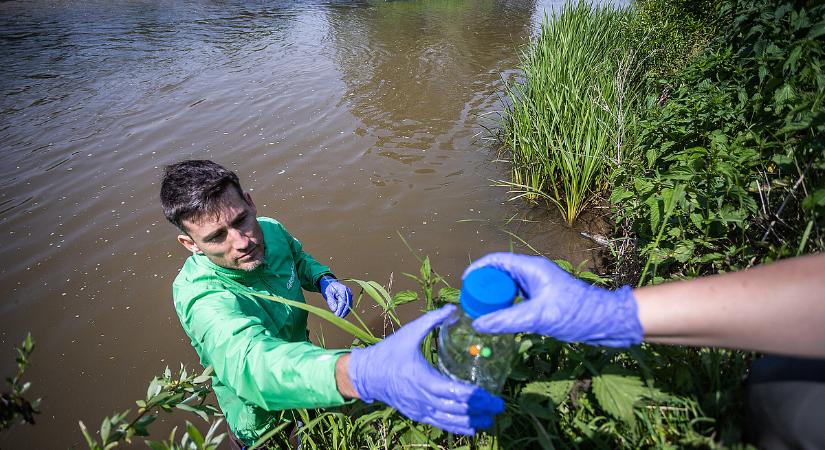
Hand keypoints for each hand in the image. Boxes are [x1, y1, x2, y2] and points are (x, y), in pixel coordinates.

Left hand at [319, 276, 351, 317]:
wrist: (330, 283)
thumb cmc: (327, 288)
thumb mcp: (327, 293)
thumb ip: (331, 301)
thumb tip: (334, 310)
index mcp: (343, 289)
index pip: (343, 301)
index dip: (340, 309)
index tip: (336, 315)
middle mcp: (348, 292)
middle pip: (348, 304)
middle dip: (343, 312)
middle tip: (337, 318)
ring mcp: (349, 295)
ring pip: (349, 306)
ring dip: (345, 312)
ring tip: (339, 317)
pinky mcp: (349, 298)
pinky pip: (349, 305)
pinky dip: (345, 310)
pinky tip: (341, 314)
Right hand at [348, 305, 504, 434]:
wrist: (366, 374)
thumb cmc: (389, 352)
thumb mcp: (410, 332)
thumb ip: (433, 320)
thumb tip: (455, 308)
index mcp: (423, 378)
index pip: (455, 392)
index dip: (475, 397)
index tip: (492, 397)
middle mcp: (422, 398)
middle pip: (456, 409)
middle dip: (479, 410)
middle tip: (498, 406)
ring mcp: (419, 408)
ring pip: (449, 421)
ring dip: (471, 422)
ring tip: (489, 420)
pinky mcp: (416, 413)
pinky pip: (439, 423)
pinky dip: (456, 427)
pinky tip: (471, 428)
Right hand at [464, 253, 642, 347]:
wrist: (606, 321)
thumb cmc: (575, 314)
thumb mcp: (537, 318)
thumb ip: (506, 321)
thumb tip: (478, 324)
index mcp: (532, 268)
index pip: (496, 260)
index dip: (477, 269)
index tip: (464, 284)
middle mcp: (534, 272)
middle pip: (500, 272)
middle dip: (484, 285)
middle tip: (470, 302)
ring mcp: (539, 284)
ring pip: (509, 286)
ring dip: (495, 296)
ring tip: (481, 311)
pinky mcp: (544, 297)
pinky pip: (518, 296)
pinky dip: (506, 304)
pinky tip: (501, 318)